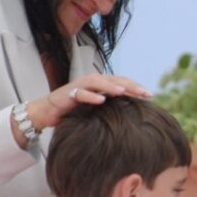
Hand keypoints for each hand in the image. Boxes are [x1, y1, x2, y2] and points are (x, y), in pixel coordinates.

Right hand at [22, 74, 150, 137]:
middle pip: (114, 80)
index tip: (151, 95)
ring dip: (111, 86)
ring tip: (124, 92)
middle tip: (144, 93)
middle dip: (130, 86)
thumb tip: (133, 116)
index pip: (122, 82)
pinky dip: (90, 96)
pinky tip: (101, 100)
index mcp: (101, 85)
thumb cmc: (74, 111)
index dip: (136, 87)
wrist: (46, 113)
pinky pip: (80, 93)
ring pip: (97, 82)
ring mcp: (79, 86)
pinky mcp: (67, 94)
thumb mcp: (95, 110)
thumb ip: (110, 108)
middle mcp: (91, 82)